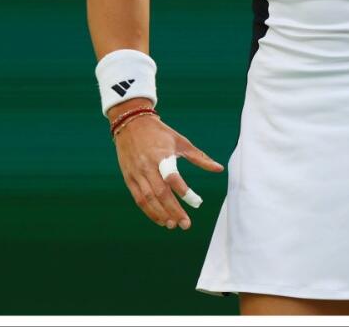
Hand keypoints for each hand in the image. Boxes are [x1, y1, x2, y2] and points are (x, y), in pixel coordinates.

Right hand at [112, 112, 223, 230]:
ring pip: (148, 199)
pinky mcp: (129, 178)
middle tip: (186, 224)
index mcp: (162, 156)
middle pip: (161, 193)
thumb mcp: (181, 142)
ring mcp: (136, 174)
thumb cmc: (160, 133)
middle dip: (173, 210)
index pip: (173, 178)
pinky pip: (138, 199)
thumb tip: (219, 169)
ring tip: (173, 225)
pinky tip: (160, 219)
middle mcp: (147, 166)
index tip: (198, 203)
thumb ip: (199, 157)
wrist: (131, 124)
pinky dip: (149, 211)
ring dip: (161, 214)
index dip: (185, 192)